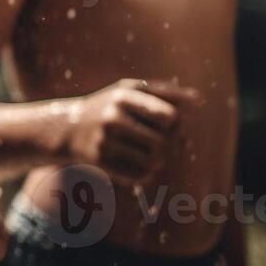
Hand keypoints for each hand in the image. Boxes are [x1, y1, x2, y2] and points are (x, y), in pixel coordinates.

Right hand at [64, 78, 200, 182]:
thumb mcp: (130, 90)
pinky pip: (141, 176)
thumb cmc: (109, 106)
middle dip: (167, 145)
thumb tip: (198, 99)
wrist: (68, 127)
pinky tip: (136, 163)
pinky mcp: (101, 161)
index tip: (166, 123)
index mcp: (123, 96)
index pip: (170, 116)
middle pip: (164, 142)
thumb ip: (165, 92)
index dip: (175, 123)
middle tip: (158, 141)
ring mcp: (105, 140)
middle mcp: (112, 117)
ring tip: (148, 153)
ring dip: (158, 160)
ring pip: (154, 162)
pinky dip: (146, 173)